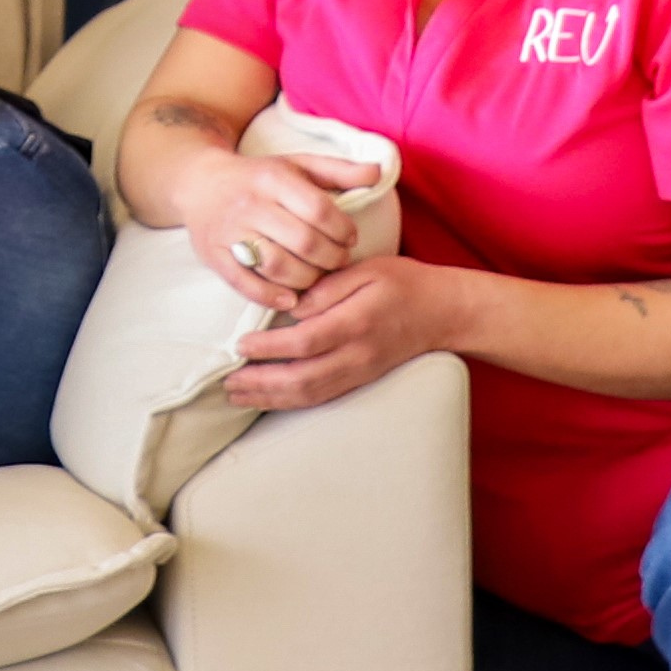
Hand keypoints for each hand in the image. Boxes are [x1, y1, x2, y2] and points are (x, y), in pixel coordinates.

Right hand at [180, 152, 369, 306]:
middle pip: (304, 242)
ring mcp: (230, 232)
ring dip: (307, 279)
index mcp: (273, 178)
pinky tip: (290, 299)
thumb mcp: (297, 165)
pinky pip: (246, 284)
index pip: (319, 210)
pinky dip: (271, 296)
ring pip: (279, 267)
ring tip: (317, 276)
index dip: (343, 230)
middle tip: (338, 261)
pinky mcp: (214, 255)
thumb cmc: (258, 177)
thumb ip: (339, 171)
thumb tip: (378, 172)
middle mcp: (250, 204)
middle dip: (331, 258)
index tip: (349, 237)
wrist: (199, 183)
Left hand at [226, 254, 457, 408]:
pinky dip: (291, 402)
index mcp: (356, 322)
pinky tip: (269, 399)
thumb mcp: (368, 268)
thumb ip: (329, 285)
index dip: (270, 348)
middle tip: (227, 380)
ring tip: (237, 395)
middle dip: (261, 383)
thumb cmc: (403, 284)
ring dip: (270, 398)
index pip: (305, 342)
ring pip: (310, 394)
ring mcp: (360, 372)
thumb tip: (293, 305)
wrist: (442, 312)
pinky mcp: (361, 379)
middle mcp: (357, 354)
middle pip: (302, 378)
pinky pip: (322, 397)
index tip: (241, 344)